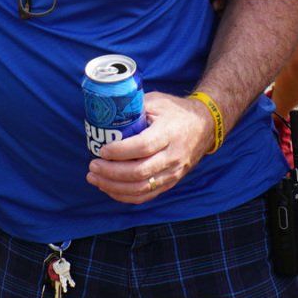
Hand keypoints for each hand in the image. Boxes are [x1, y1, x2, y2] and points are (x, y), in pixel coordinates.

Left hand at [87, 91, 211, 203]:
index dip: (120, 151)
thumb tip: (105, 112)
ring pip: (141, 188)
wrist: (205, 126)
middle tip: (92, 166)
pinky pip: (146, 195)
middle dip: (111, 172)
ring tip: (95, 178)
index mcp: (169, 133)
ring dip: (114, 186)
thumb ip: (134, 108)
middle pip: (139, 172)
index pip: (143, 147)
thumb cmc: (176, 111)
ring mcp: (173, 172)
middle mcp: (173, 156)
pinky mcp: (171, 182)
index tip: (102, 150)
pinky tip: (109, 188)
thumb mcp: (157, 101)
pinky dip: (125, 195)